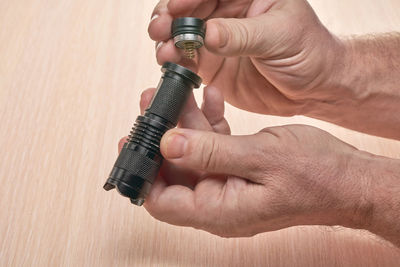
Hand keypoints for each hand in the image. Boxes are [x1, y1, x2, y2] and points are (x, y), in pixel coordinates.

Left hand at [119, 87, 371, 236]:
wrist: (348, 180)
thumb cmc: (316, 176)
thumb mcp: (261, 158)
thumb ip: (212, 153)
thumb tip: (169, 145)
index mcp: (220, 210)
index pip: (163, 202)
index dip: (144, 173)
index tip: (134, 142)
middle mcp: (219, 203)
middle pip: (175, 173)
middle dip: (163, 138)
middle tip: (154, 106)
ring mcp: (229, 187)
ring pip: (193, 156)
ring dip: (186, 126)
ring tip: (179, 93)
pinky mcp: (239, 172)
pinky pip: (215, 149)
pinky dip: (210, 126)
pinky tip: (210, 102)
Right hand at [148, 0, 345, 115]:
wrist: (312, 88)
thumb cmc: (309, 52)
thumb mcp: (280, 36)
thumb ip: (242, 35)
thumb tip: (207, 34)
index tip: (176, 7)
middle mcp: (229, 12)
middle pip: (189, 6)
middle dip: (170, 15)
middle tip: (161, 27)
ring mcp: (218, 37)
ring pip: (183, 31)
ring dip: (168, 38)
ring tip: (164, 48)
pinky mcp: (213, 62)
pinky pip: (187, 57)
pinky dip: (175, 60)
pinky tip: (170, 62)